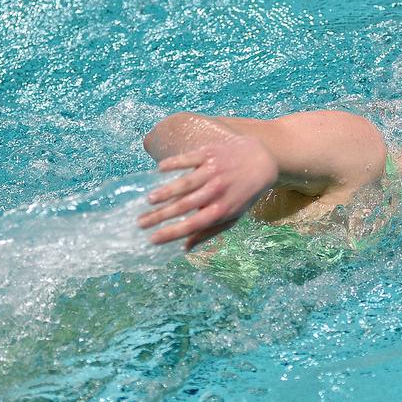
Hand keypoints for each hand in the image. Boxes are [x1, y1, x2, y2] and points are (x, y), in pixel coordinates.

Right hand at [137, 136, 278, 249]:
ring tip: (148, 200)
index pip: (192, 225)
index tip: (152, 239)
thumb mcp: (233, 216)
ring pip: (184, 183)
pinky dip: (173, 164)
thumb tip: (185, 248)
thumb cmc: (244, 193)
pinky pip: (188, 159)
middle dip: (159, 216)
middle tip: (139, 223)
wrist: (262, 161)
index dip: (171, 233)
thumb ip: (209, 232)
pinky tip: (160, 170)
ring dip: (165, 192)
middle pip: (183, 206)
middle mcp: (216, 191)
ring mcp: (213, 171)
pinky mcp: (210, 153)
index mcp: (221, 209)